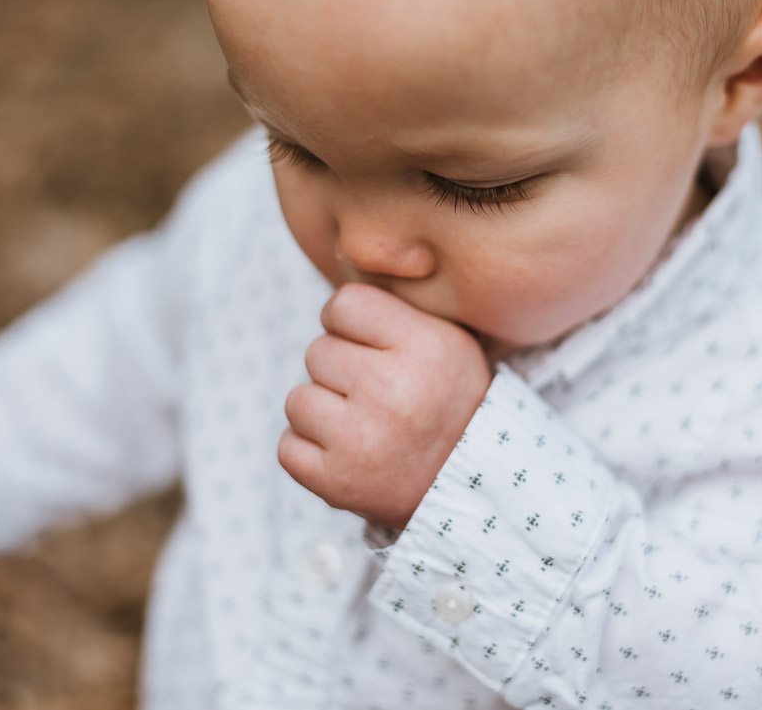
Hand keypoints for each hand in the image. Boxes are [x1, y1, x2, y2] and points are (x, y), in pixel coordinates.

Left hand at [279, 283, 492, 529]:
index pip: (342, 305)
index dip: (350, 324)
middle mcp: (393, 392)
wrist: (473, 487)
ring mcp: (362, 441)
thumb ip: (393, 311)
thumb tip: (334, 274)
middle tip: (377, 396)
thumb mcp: (446, 341)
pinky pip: (287, 447)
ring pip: (297, 399)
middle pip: (317, 352)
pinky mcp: (338, 483)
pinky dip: (310, 451)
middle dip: (339, 372)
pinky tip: (348, 454)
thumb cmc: (448, 402)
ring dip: (322, 412)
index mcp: (424, 347)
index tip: (371, 346)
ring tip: (364, 426)